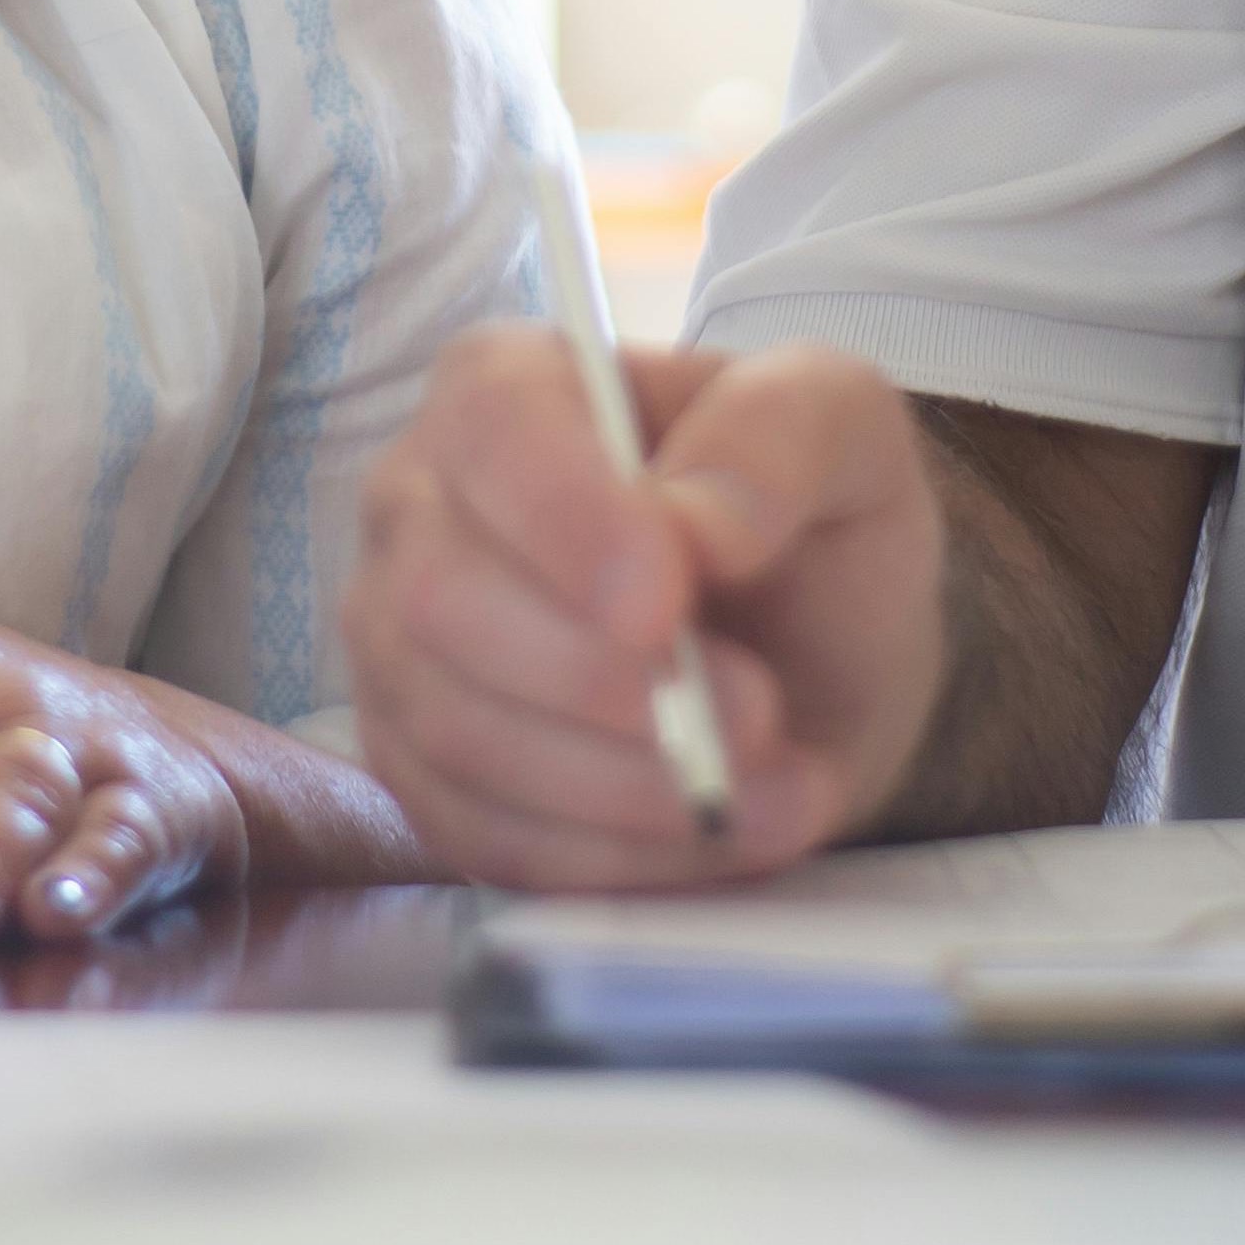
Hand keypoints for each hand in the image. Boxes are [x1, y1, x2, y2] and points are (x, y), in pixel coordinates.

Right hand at [342, 331, 941, 888]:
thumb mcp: (843, 429)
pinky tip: (721, 836)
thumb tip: (698, 527)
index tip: (664, 605)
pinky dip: (612, 858)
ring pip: (458, 734)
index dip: (564, 522)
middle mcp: (419, 508)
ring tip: (778, 791)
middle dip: (603, 681)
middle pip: (443, 600)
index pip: (489, 432)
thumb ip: (779, 434)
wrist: (813, 654)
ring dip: (627, 785)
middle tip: (758, 717)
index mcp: (505, 386)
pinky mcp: (427, 776)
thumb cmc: (807, 515)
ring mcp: (401, 650)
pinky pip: (482, 837)